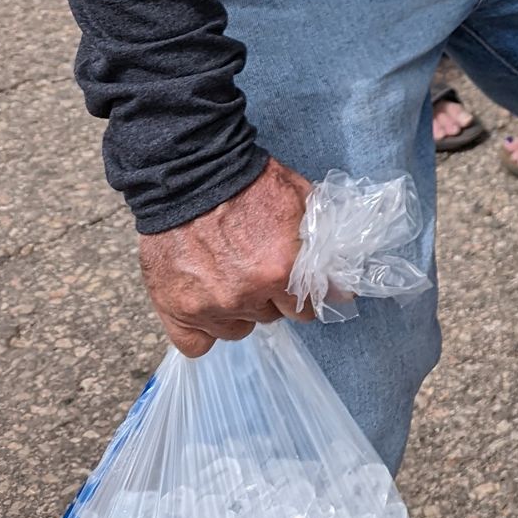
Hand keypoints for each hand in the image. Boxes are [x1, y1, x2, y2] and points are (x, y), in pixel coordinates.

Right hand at [136, 159, 315, 355]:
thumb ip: (322, 242)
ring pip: (237, 329)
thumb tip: (341, 284)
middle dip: (271, 296)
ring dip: (239, 311)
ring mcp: (208, 306)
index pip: (307, 307)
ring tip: (230, 279)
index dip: (304, 292)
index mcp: (279, 269)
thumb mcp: (298, 199)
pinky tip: (207, 306)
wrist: (189, 173)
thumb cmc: (245, 181)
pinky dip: (204, 330)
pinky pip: (197, 344)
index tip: (297, 282)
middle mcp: (245, 295)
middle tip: (258, 269)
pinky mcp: (176, 310)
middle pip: (272, 316)